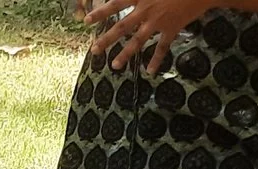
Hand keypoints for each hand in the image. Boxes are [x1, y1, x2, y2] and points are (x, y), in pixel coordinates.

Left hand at [84, 0, 218, 71]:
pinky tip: (149, 72)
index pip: (116, 4)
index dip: (100, 12)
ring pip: (138, 40)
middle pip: (122, 26)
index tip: (86, 20)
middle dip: (107, 39)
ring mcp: (158, 21)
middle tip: (94, 51)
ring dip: (126, 54)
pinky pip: (162, 47)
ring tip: (114, 66)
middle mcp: (146, 10)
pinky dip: (156, 60)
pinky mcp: (172, 29)